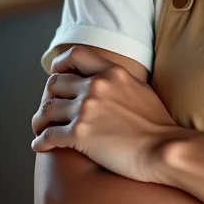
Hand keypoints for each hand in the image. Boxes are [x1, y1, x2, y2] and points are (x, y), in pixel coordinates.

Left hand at [30, 46, 182, 183]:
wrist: (164, 148)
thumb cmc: (157, 124)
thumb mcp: (140, 89)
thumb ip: (119, 81)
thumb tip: (106, 81)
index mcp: (112, 72)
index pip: (75, 55)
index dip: (60, 65)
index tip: (56, 74)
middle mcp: (96, 86)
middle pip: (55, 83)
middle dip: (48, 97)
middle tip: (48, 109)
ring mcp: (86, 109)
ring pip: (47, 109)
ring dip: (40, 120)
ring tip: (40, 129)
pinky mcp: (80, 134)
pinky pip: (48, 135)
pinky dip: (40, 141)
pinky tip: (40, 146)